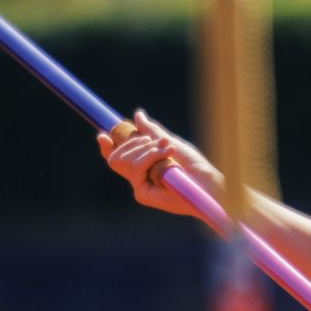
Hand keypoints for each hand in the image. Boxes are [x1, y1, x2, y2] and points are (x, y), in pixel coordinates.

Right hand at [97, 109, 222, 218]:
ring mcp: (139, 186)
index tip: (103, 134)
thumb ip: (151, 132)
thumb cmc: (193, 164)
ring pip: (126, 160)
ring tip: (168, 149)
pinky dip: (151, 156)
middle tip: (160, 141)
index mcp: (143, 165)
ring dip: (148, 149)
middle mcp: (138, 177)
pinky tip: (167, 153)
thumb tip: (138, 115)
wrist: (207, 181)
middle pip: (116, 157)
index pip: (116, 157)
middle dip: (135, 142)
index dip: (106, 147)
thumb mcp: (168, 142)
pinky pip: (137, 167)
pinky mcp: (143, 194)